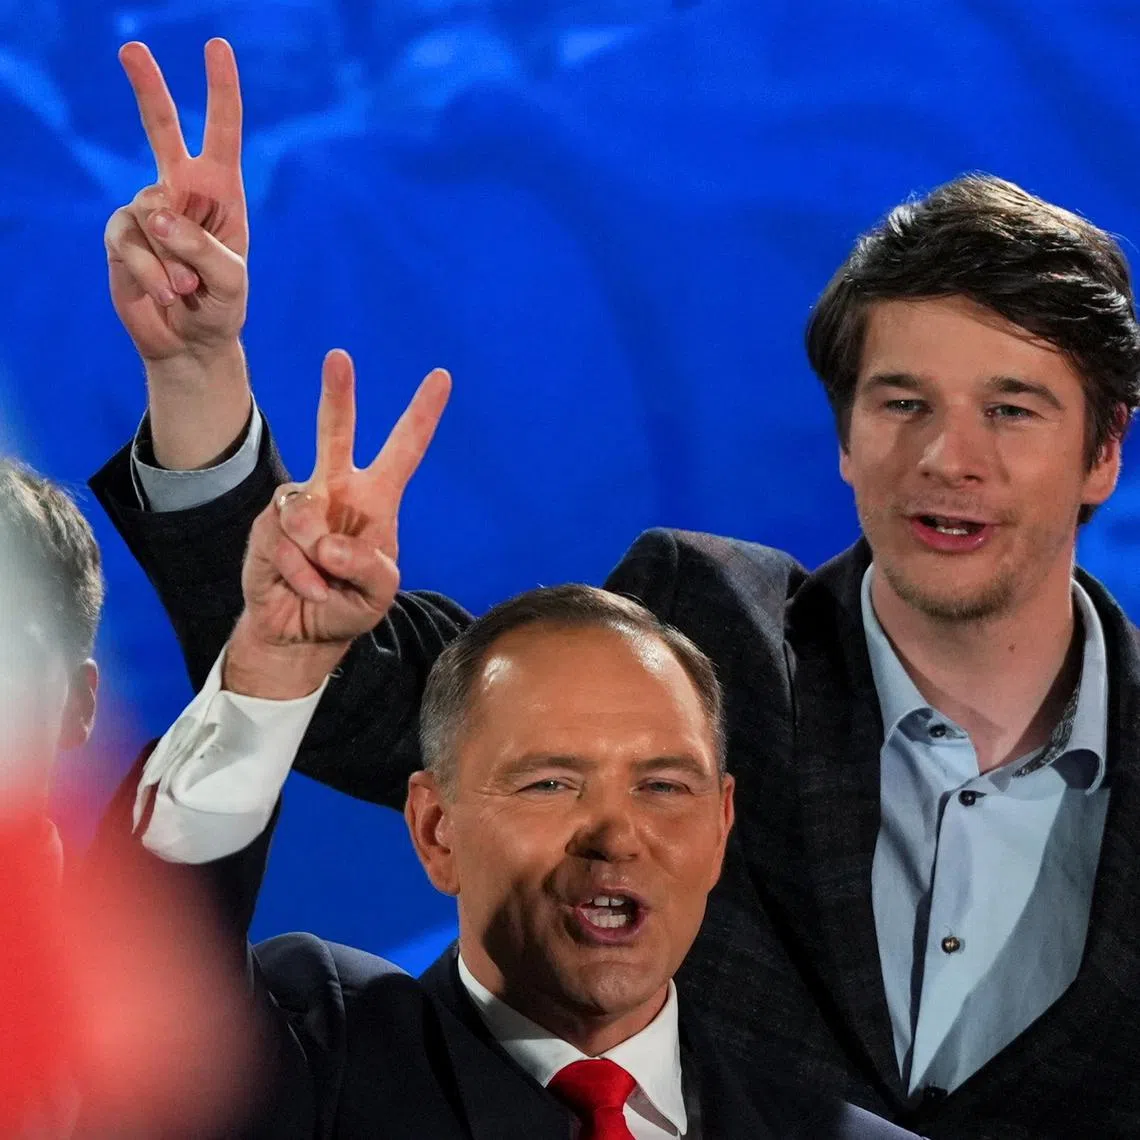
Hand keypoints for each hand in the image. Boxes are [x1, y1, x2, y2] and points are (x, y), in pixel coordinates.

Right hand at [105, 39, 247, 365]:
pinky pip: (131, 243)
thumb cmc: (222, 307)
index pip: (222, 134)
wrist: (191, 343)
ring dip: (174, 261)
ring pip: (152, 216)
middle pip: (161, 130)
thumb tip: (153, 213)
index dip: (220, 92)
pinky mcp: (120, 236)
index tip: (217, 47)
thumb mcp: (231, 280)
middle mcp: (181, 192)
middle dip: (148, 89)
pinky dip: (152, 272)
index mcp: (221, 193)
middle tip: (131, 47)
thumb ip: (202, 246)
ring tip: (189, 290)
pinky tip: (167, 294)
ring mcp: (147, 212)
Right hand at [224, 351, 451, 698]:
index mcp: (376, 500)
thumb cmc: (347, 606)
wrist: (300, 634)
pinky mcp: (269, 524)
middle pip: (335, 433)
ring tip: (323, 582)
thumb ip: (368, 568)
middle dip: (337, 395)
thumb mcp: (378, 594)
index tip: (441, 377)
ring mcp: (301, 505)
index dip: (422, 415)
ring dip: (318, 559)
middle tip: (339, 358)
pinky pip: (286, 541)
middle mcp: (337, 492)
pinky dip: (300, 573)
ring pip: (307, 514)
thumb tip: (327, 542)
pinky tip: (304, 587)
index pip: (404, 450)